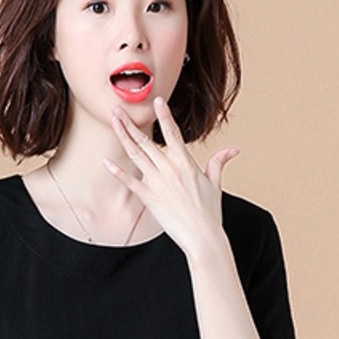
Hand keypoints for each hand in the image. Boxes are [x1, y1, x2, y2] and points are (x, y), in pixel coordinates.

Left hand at [103, 95, 238, 256]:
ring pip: (136, 155)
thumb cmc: (209, 213)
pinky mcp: (149, 198)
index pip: (173, 133)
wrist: (202, 237)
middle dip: (130, 123)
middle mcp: (169, 170)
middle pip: (146, 141)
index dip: (164, 115)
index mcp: (185, 163)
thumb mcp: (215, 184)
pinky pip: (130, 182)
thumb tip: (232, 150)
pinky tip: (107, 162)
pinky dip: (118, 172)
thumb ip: (218, 163)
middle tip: (117, 109)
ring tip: (113, 123)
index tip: (157, 101)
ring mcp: (157, 183)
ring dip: (123, 137)